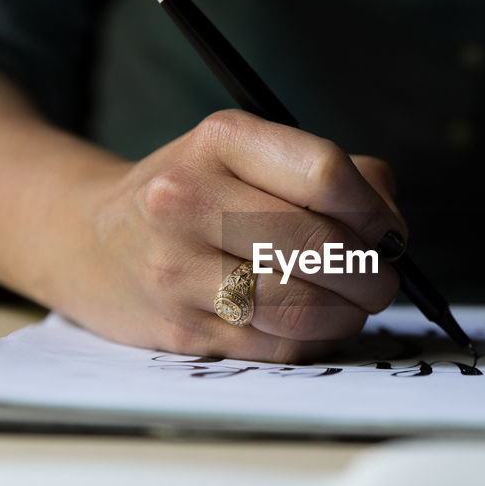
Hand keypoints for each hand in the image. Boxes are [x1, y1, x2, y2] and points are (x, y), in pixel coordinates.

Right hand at [66, 109, 405, 360]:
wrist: (92, 243)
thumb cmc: (198, 195)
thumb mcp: (250, 155)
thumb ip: (336, 174)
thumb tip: (392, 229)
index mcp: (220, 140)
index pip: (325, 174)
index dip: (375, 211)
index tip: (390, 232)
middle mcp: (188, 199)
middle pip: (320, 244)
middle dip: (373, 272)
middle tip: (384, 280)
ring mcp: (177, 269)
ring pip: (303, 304)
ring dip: (351, 312)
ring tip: (356, 304)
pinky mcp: (180, 329)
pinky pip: (278, 345)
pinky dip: (315, 339)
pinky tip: (317, 324)